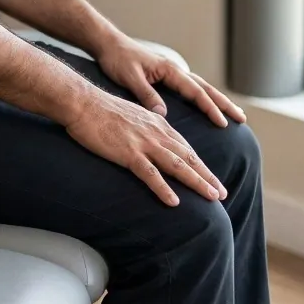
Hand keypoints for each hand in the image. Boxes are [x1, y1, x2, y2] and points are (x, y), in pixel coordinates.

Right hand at [65, 87, 228, 206]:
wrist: (81, 101)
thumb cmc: (99, 108)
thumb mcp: (130, 113)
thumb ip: (144, 125)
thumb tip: (150, 137)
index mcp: (156, 122)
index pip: (184, 146)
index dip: (199, 163)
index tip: (210, 176)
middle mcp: (155, 132)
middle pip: (187, 157)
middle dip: (207, 175)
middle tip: (222, 193)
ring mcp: (143, 142)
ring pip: (177, 165)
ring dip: (197, 182)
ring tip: (213, 197)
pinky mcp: (128, 152)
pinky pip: (150, 174)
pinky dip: (164, 189)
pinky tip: (175, 202)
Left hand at [95, 32, 246, 127]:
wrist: (107, 44)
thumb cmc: (116, 59)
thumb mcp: (129, 77)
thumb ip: (146, 94)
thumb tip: (163, 114)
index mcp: (169, 70)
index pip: (195, 91)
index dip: (210, 108)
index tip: (223, 123)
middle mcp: (174, 70)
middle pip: (205, 88)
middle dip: (223, 103)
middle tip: (242, 119)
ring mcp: (171, 72)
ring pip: (200, 86)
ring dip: (217, 99)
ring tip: (233, 113)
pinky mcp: (165, 75)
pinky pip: (190, 87)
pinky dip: (202, 96)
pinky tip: (206, 105)